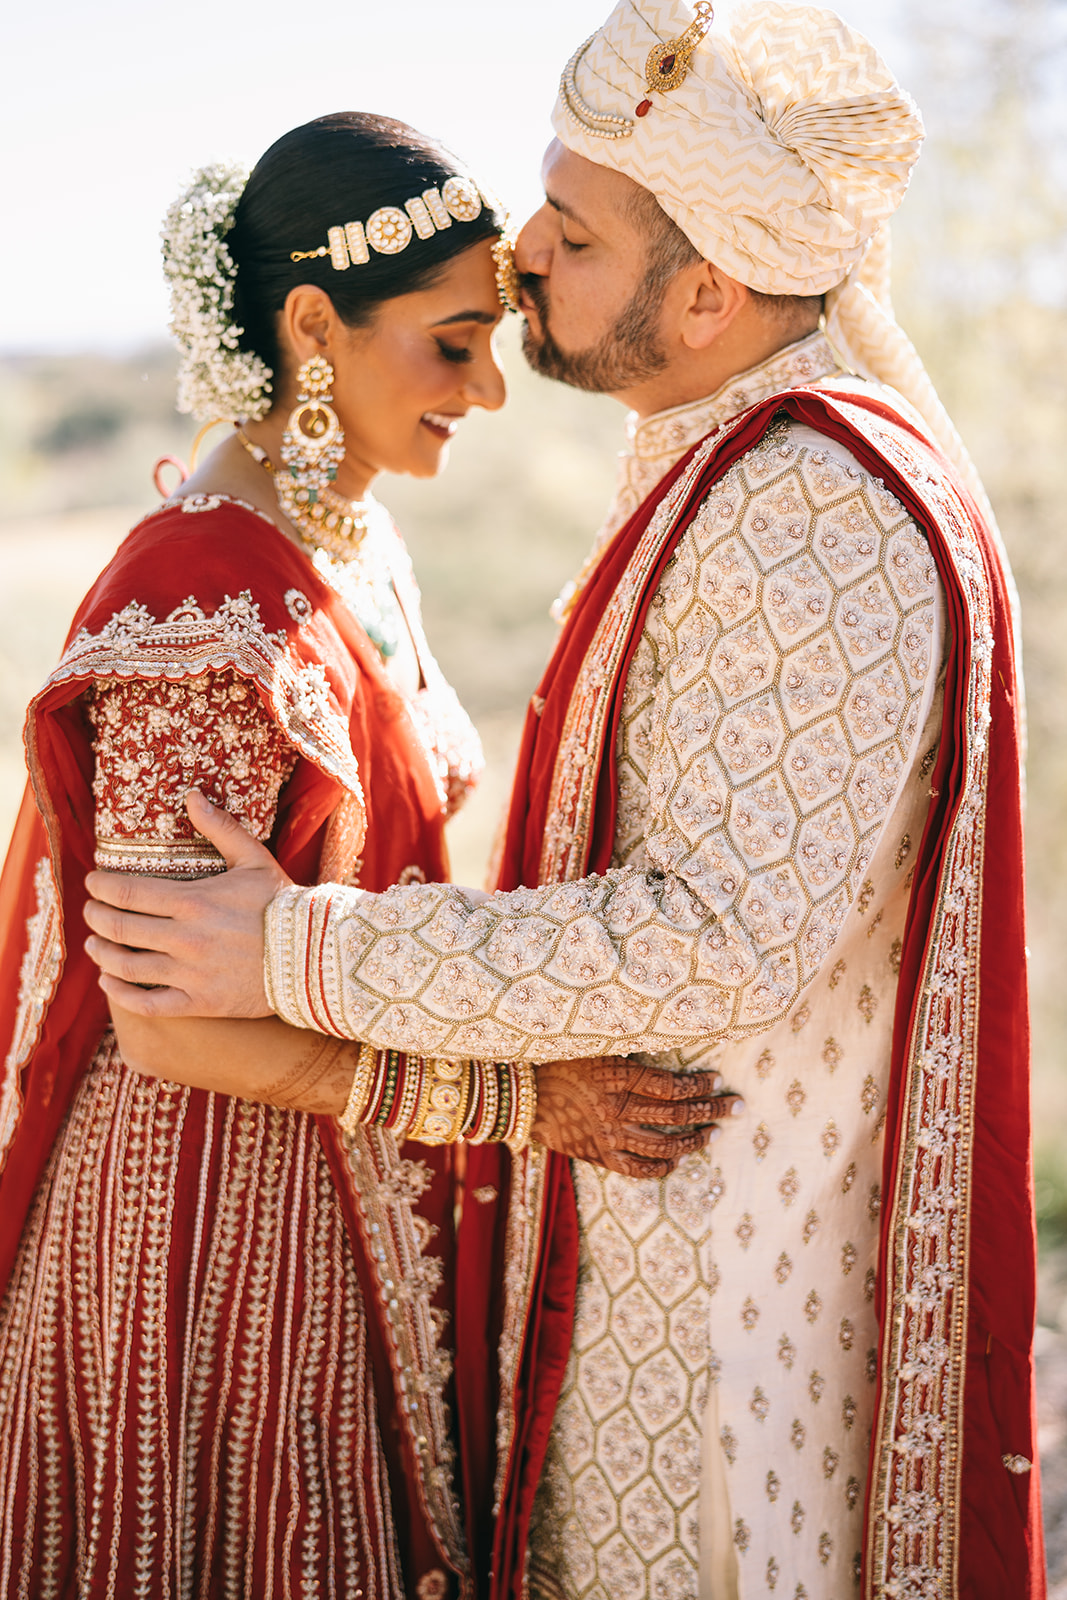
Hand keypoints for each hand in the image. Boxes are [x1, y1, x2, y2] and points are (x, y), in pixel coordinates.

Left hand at [83, 790, 288, 1017]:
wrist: (314, 955)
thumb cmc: (281, 903)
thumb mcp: (254, 859)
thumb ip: (220, 827)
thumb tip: (191, 796)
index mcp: (193, 901)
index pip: (127, 892)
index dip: (101, 887)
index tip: (92, 882)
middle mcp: (185, 938)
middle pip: (119, 928)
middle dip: (96, 917)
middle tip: (90, 910)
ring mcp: (190, 974)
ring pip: (126, 967)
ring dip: (101, 953)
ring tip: (94, 945)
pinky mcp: (199, 1002)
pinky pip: (147, 1004)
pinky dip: (121, 994)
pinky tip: (110, 981)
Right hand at [532, 1056, 743, 1178]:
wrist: (517, 1094)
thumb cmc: (553, 1059)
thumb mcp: (590, 1043)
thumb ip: (625, 1047)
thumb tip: (663, 1037)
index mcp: (616, 1076)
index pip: (671, 1084)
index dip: (699, 1084)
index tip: (718, 1079)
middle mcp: (617, 1108)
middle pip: (676, 1114)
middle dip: (713, 1109)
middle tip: (738, 1107)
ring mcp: (608, 1135)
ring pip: (664, 1145)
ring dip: (695, 1140)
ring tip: (715, 1134)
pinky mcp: (598, 1154)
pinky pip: (637, 1169)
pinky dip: (661, 1168)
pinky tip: (677, 1161)